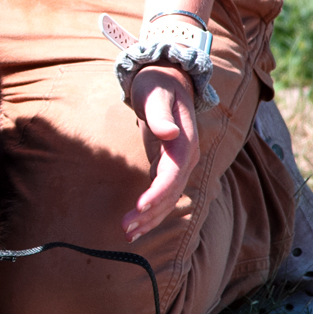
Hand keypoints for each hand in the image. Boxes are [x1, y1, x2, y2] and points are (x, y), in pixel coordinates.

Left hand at [121, 64, 198, 241]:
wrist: (167, 79)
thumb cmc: (157, 84)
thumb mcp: (155, 94)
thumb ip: (160, 114)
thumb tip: (168, 133)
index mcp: (186, 141)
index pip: (174, 174)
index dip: (158, 193)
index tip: (140, 207)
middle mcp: (187, 157)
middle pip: (170, 193)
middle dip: (150, 213)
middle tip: (125, 229)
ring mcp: (179, 164)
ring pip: (167, 198)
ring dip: (149, 218)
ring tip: (127, 234)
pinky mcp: (168, 166)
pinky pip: (161, 193)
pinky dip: (150, 210)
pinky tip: (135, 225)